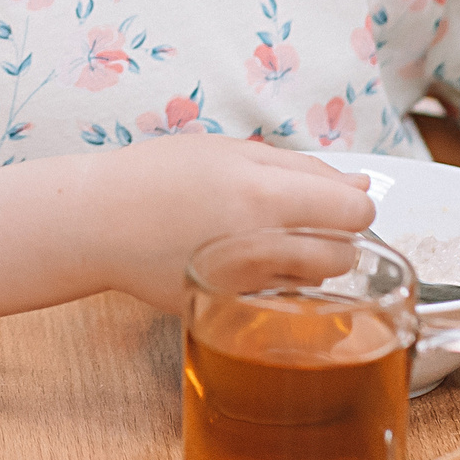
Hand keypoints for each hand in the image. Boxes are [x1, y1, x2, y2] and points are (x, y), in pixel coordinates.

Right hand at [88, 135, 375, 309]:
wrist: (99, 221)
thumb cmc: (158, 176)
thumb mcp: (231, 151)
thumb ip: (302, 168)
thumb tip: (360, 186)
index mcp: (265, 194)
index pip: (356, 212)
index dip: (352, 203)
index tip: (333, 199)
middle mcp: (263, 245)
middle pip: (344, 256)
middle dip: (335, 237)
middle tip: (301, 217)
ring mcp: (248, 284)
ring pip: (316, 282)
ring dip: (307, 260)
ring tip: (267, 237)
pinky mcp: (232, 308)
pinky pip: (280, 299)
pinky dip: (276, 282)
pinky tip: (245, 260)